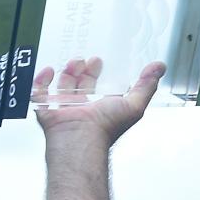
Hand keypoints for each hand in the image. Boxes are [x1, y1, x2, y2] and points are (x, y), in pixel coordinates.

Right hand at [33, 58, 165, 145]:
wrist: (80, 139)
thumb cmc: (105, 127)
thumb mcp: (134, 105)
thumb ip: (146, 86)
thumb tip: (159, 68)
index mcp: (101, 108)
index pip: (100, 88)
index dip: (100, 74)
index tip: (101, 60)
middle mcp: (83, 109)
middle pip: (80, 85)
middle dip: (83, 70)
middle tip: (87, 60)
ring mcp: (64, 110)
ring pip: (62, 87)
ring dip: (67, 72)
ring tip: (73, 62)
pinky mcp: (47, 111)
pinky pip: (40, 93)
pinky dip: (42, 81)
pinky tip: (49, 71)